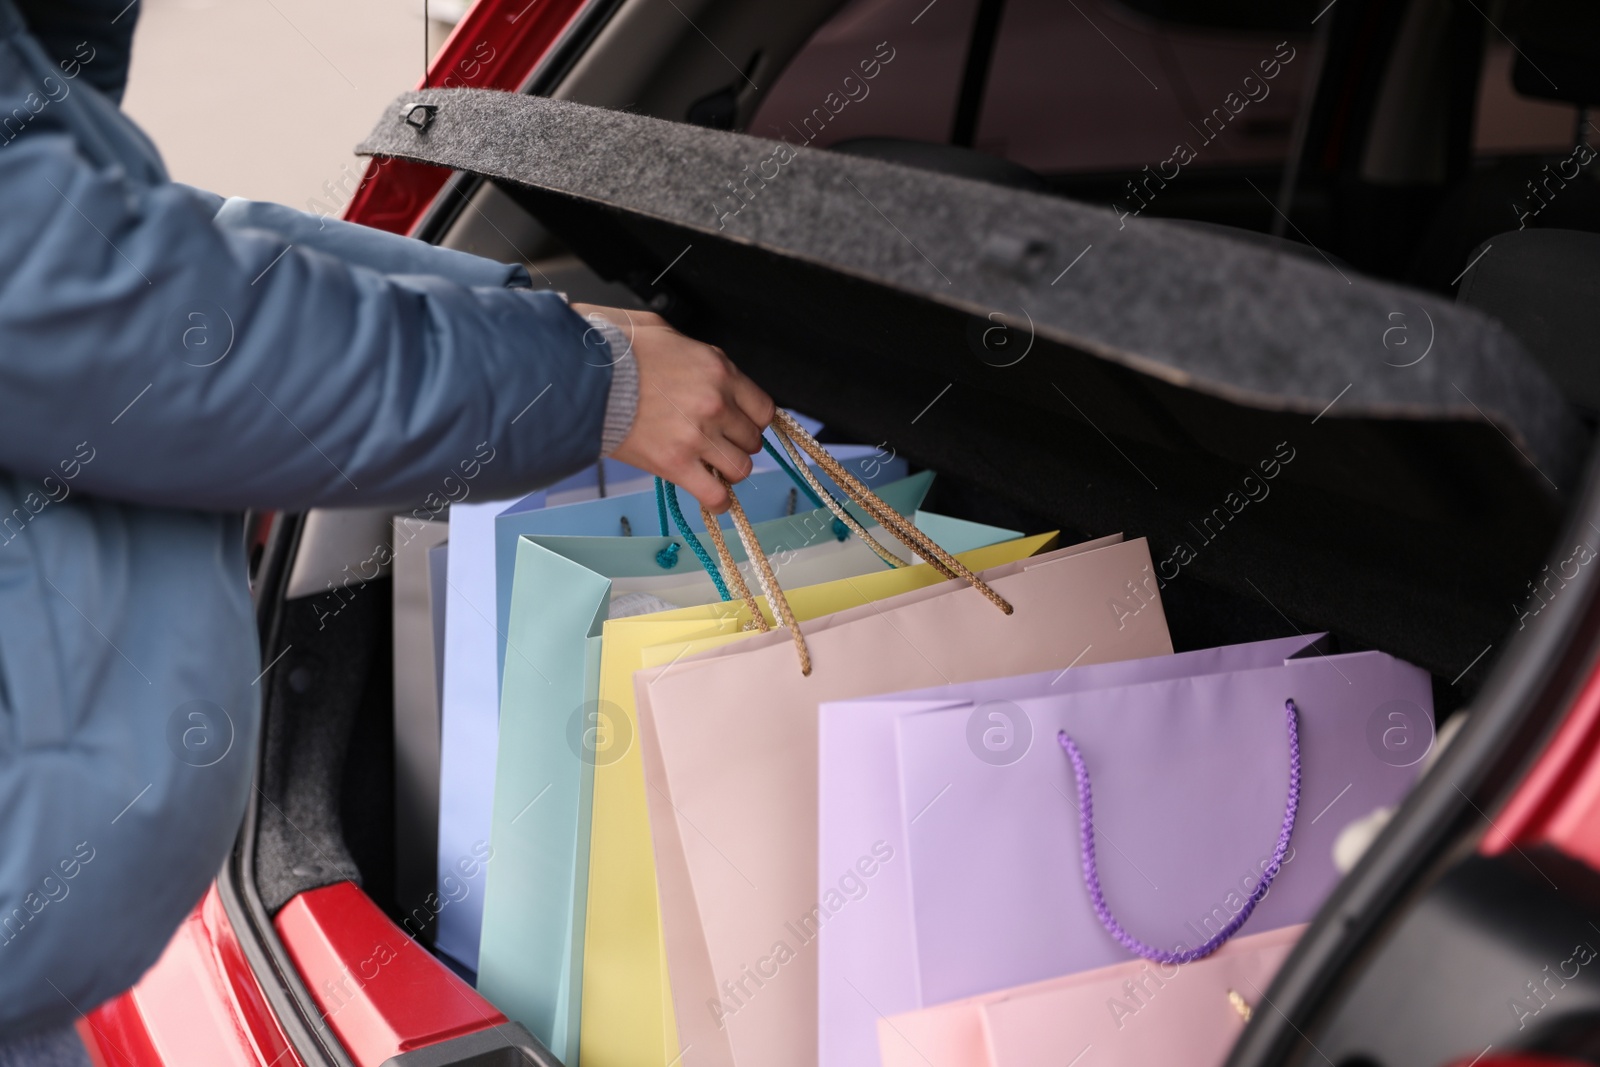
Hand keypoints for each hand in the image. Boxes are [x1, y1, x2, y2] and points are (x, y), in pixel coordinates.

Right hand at [574, 304, 774, 511]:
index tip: (739, 424)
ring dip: (728, 470)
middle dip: (737, 443)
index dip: (751, 419)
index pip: (763, 408)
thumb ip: (693, 351)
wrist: (581, 375)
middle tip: (717, 443)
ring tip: (710, 467)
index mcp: (719, 370)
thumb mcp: (663, 331)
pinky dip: (718, 501)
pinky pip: (715, 495)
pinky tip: (712, 497)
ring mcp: (697, 436)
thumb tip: (699, 363)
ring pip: (740, 468)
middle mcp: (716, 404)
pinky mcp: (674, 464)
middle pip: (752, 440)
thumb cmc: (615, 349)